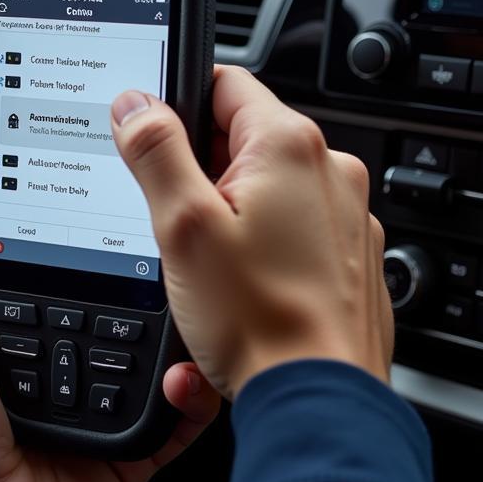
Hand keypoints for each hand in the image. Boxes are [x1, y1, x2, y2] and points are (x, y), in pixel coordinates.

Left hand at [0, 203, 220, 481]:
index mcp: (40, 335)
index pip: (87, 287)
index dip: (111, 260)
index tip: (131, 227)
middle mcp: (79, 367)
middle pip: (134, 322)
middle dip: (161, 296)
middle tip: (177, 270)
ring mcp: (108, 408)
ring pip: (166, 367)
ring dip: (186, 344)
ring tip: (190, 320)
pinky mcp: (133, 450)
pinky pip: (178, 424)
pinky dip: (194, 401)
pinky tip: (185, 377)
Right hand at [111, 66, 393, 402]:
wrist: (318, 399)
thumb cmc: (260, 319)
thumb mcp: (183, 226)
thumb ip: (155, 152)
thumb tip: (135, 104)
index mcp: (288, 145)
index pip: (223, 82)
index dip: (177, 102)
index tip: (152, 136)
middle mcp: (329, 170)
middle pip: (240, 139)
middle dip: (198, 172)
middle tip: (175, 219)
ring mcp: (344, 215)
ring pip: (262, 188)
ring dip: (226, 213)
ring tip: (208, 263)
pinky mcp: (347, 255)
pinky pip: (289, 229)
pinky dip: (258, 246)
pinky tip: (238, 286)